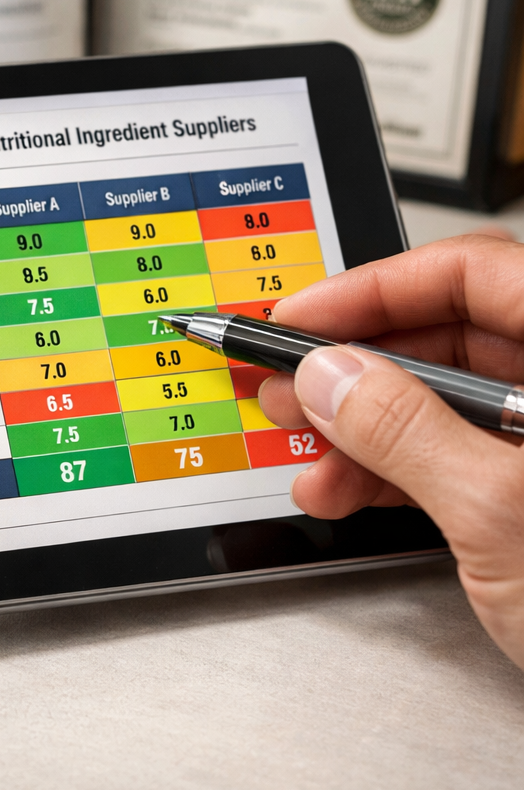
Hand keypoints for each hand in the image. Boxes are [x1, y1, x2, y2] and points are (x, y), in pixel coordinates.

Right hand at [258, 234, 523, 669]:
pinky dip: (388, 469)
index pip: (474, 276)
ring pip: (440, 403)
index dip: (374, 289)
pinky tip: (341, 487)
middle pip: (449, 337)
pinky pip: (450, 456)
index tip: (302, 318)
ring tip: (303, 446)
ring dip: (358, 425)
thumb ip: (406, 431)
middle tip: (288, 380)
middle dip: (354, 366)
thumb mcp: (503, 514)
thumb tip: (331, 375)